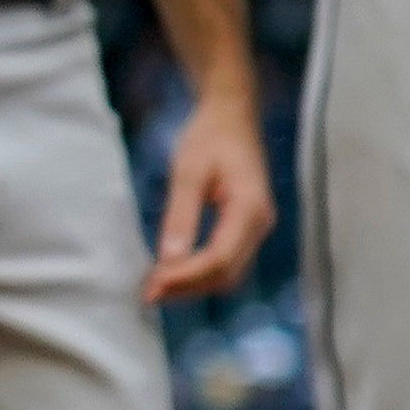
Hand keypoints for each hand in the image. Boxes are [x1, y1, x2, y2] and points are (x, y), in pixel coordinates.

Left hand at [145, 85, 277, 304]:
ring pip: (228, 272)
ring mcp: (257, 228)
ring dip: (194, 284)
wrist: (231, 116)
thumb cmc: (209, 137)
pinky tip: (174, 273)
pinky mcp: (247, 228)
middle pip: (226, 273)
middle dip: (188, 287)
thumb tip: (169, 258)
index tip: (152, 285)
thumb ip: (181, 215)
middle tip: (149, 293)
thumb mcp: (188, 171)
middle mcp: (260, 224)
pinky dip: (201, 273)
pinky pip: (227, 261)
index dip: (186, 277)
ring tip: (156, 288)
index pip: (219, 258)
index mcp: (250, 208)